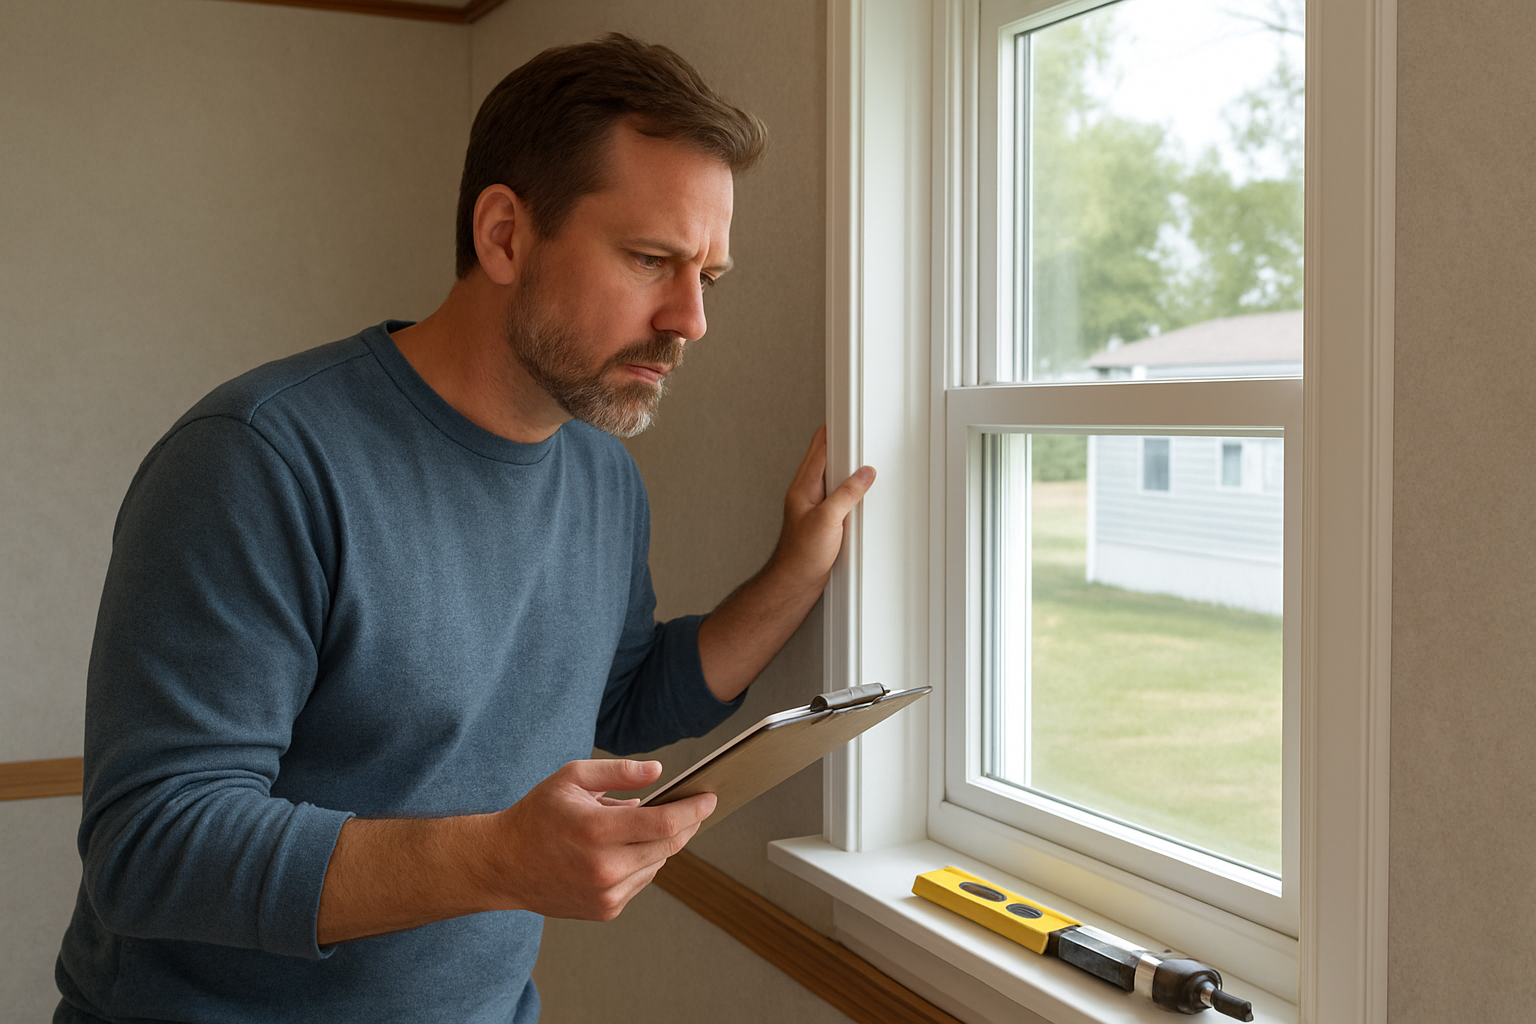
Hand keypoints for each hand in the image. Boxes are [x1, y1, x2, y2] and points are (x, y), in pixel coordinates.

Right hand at [486, 759, 715, 920]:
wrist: (504, 864)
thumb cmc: (538, 815)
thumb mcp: (573, 778)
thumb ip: (619, 772)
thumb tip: (659, 771)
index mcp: (596, 831)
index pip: (663, 823)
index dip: (692, 810)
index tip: (709, 798)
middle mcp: (604, 868)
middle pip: (669, 846)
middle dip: (686, 824)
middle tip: (692, 806)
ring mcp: (606, 894)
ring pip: (658, 864)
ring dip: (659, 844)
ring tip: (636, 826)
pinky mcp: (606, 910)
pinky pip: (641, 881)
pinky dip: (641, 862)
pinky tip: (620, 850)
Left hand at [769, 424, 875, 588]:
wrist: (795, 582)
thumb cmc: (801, 555)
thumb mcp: (828, 520)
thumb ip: (846, 494)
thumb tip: (863, 474)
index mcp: (803, 488)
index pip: (817, 452)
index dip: (828, 434)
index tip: (838, 419)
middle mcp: (806, 495)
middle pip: (822, 462)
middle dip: (835, 446)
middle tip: (849, 433)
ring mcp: (813, 508)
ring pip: (829, 480)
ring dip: (841, 469)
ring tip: (855, 459)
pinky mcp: (821, 522)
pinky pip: (835, 498)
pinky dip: (846, 490)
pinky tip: (855, 495)